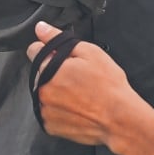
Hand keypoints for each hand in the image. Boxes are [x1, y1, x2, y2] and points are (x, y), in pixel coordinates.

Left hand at [26, 22, 137, 145]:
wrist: (119, 118)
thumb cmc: (108, 84)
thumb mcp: (88, 52)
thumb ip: (58, 38)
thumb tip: (40, 28)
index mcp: (48, 69)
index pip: (34, 51)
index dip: (50, 50)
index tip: (63, 57)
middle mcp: (41, 91)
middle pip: (40, 73)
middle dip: (54, 71)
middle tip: (78, 77)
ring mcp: (45, 111)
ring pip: (44, 93)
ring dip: (56, 91)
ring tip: (80, 94)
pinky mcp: (51, 126)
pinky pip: (50, 112)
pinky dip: (59, 109)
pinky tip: (78, 107)